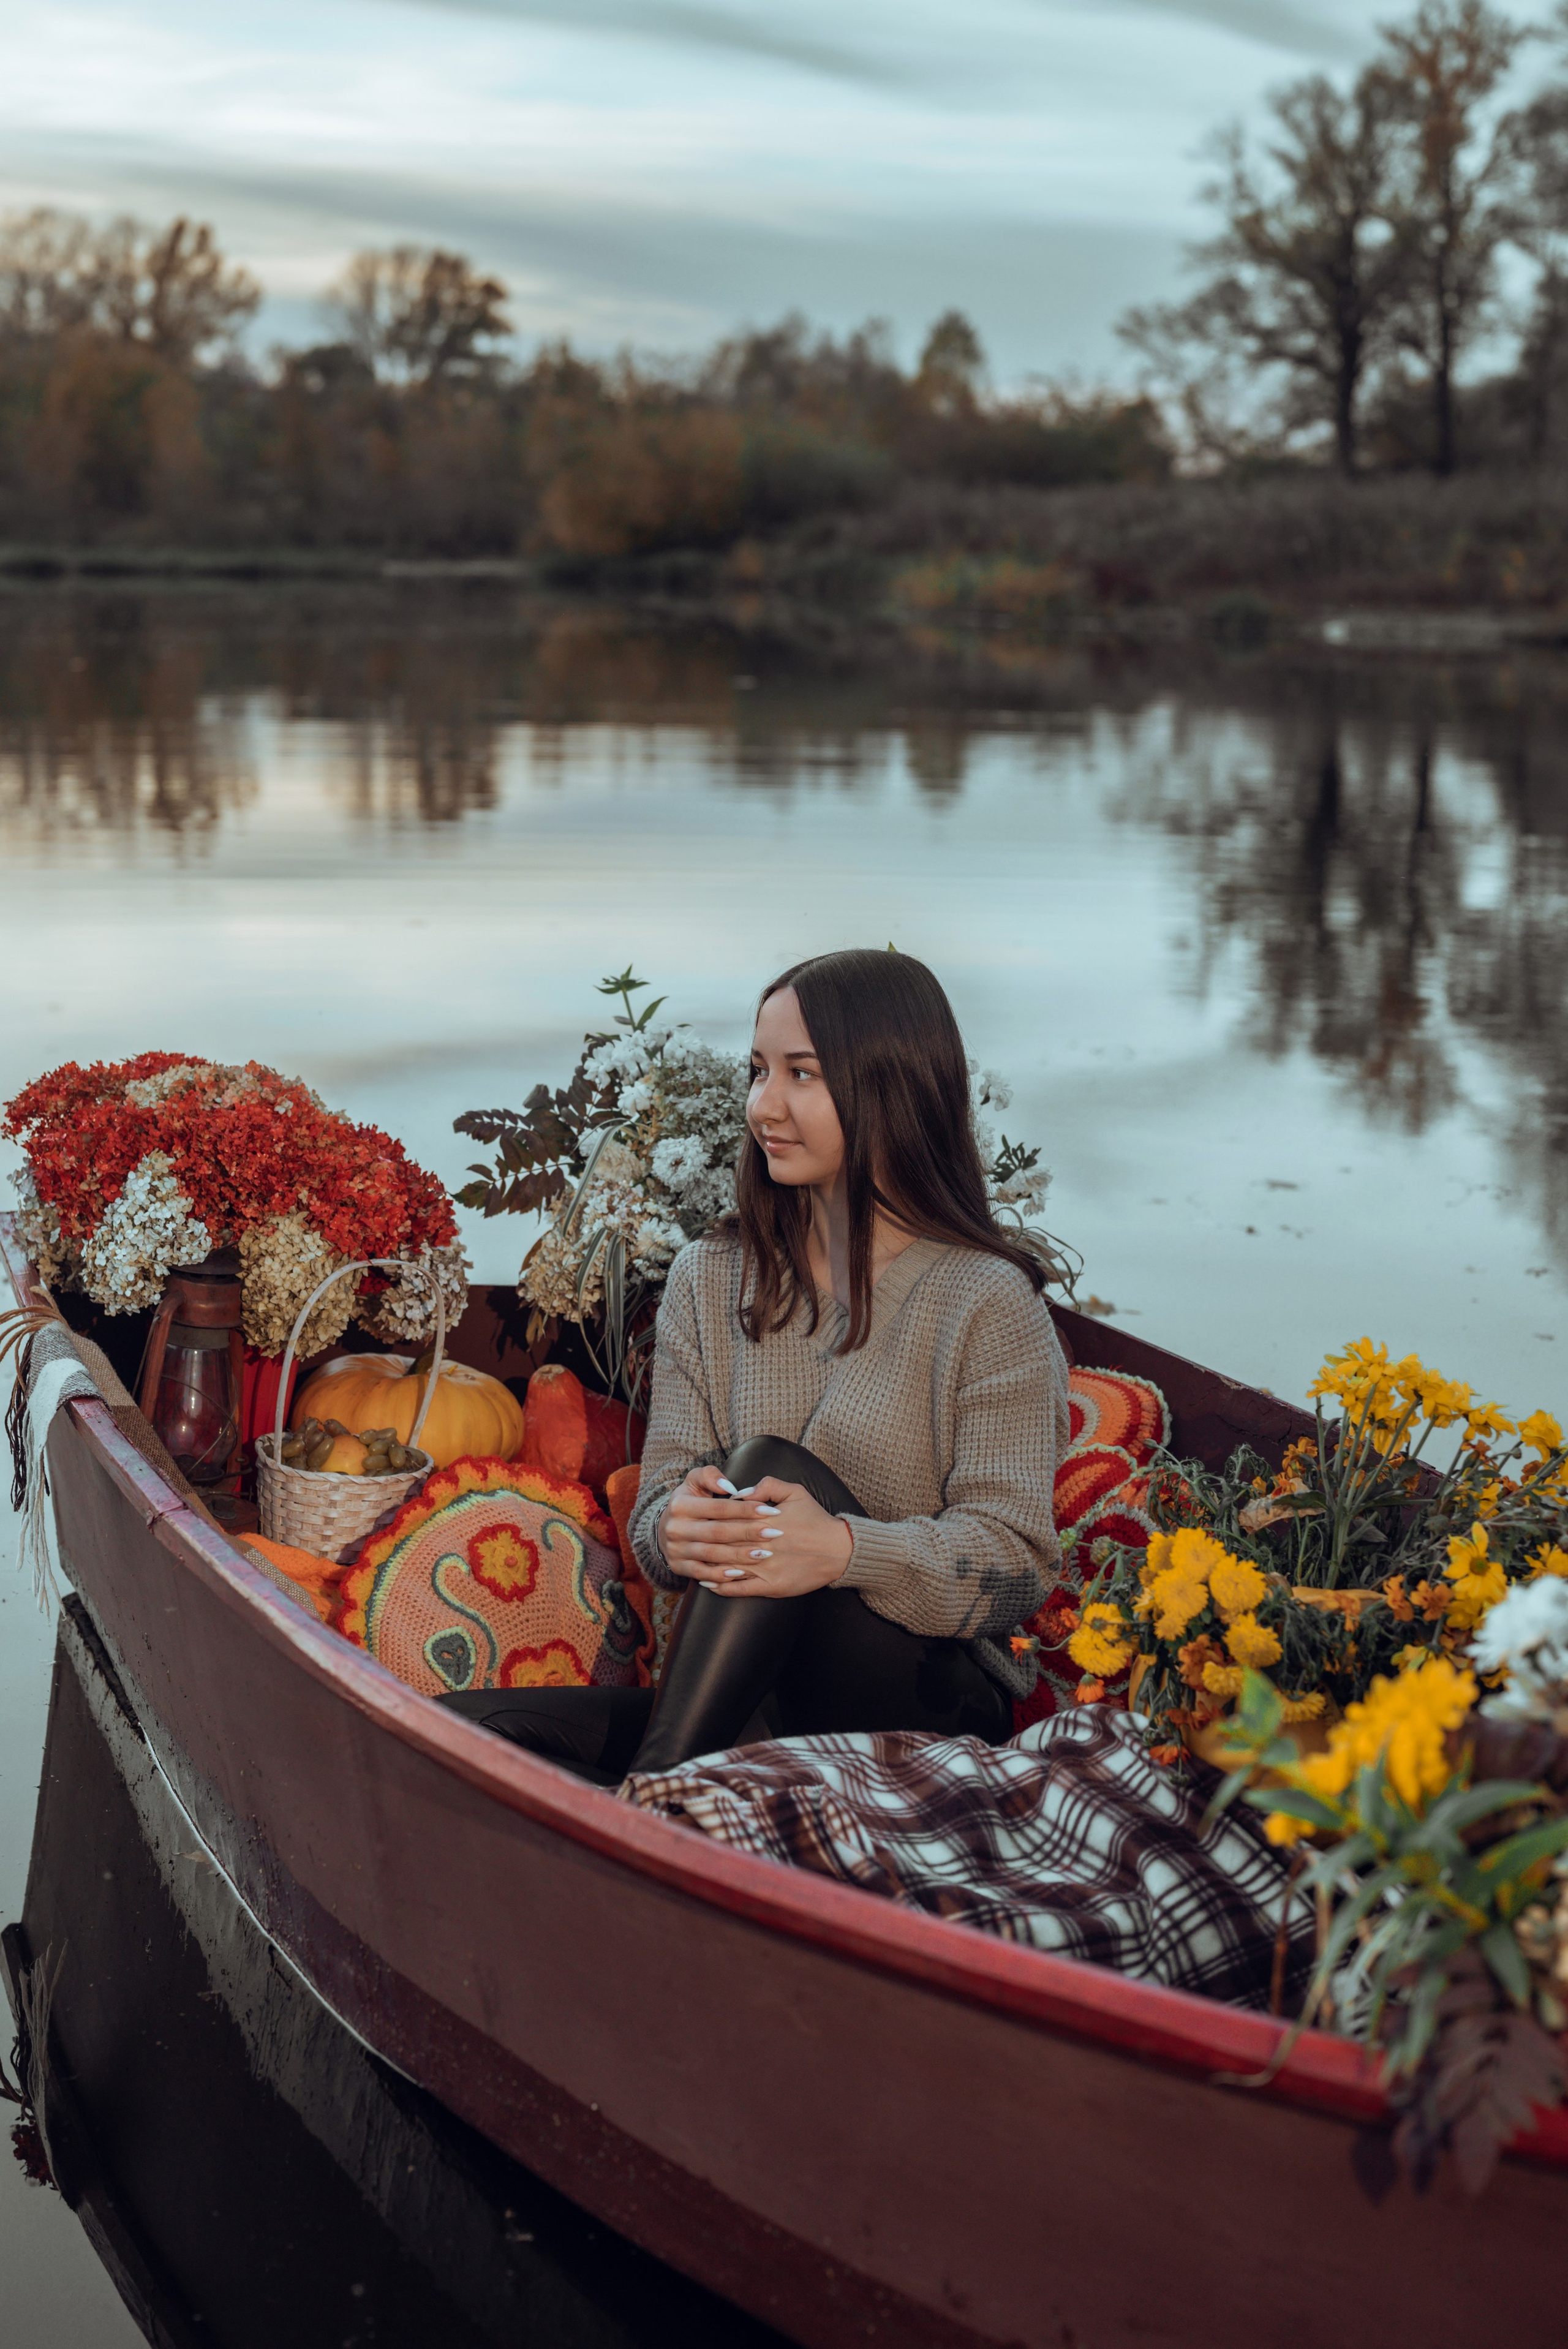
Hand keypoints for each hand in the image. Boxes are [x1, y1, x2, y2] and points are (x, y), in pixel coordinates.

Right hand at [658, 1465, 769, 1583]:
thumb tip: (728, 1486)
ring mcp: (676, 1549)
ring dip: (739, 1555)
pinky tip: (740, 1573)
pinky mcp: (679, 1567)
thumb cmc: (690, 1502)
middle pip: (717, 1532)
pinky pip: (701, 1573)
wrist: (664, 1529)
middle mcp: (676, 1528)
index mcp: (681, 1505)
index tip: (770, 1510)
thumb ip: (709, 1475)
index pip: (718, 1508)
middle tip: (774, 1533)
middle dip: (748, 1532)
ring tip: (763, 1554)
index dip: (745, 1509)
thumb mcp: (694, 1482)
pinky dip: (721, 1575)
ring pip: (712, 1554)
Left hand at [697, 1473, 854, 1599]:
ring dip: (707, 1566)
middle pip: (725, 1543)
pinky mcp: (771, 1587)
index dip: (712, 1519)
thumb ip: (768, 1484)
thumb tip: (741, 1492)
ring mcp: (766, 1568)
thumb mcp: (796, 1492)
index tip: (700, 1518)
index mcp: (765, 1520)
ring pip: (728, 1567)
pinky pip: (740, 1589)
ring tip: (691, 1562)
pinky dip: (721, 1587)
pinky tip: (708, 1583)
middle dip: (705, 1542)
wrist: (839, 1550)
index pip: (730, 1519)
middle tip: (687, 1540)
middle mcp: (762, 1545)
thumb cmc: (815, 1519)